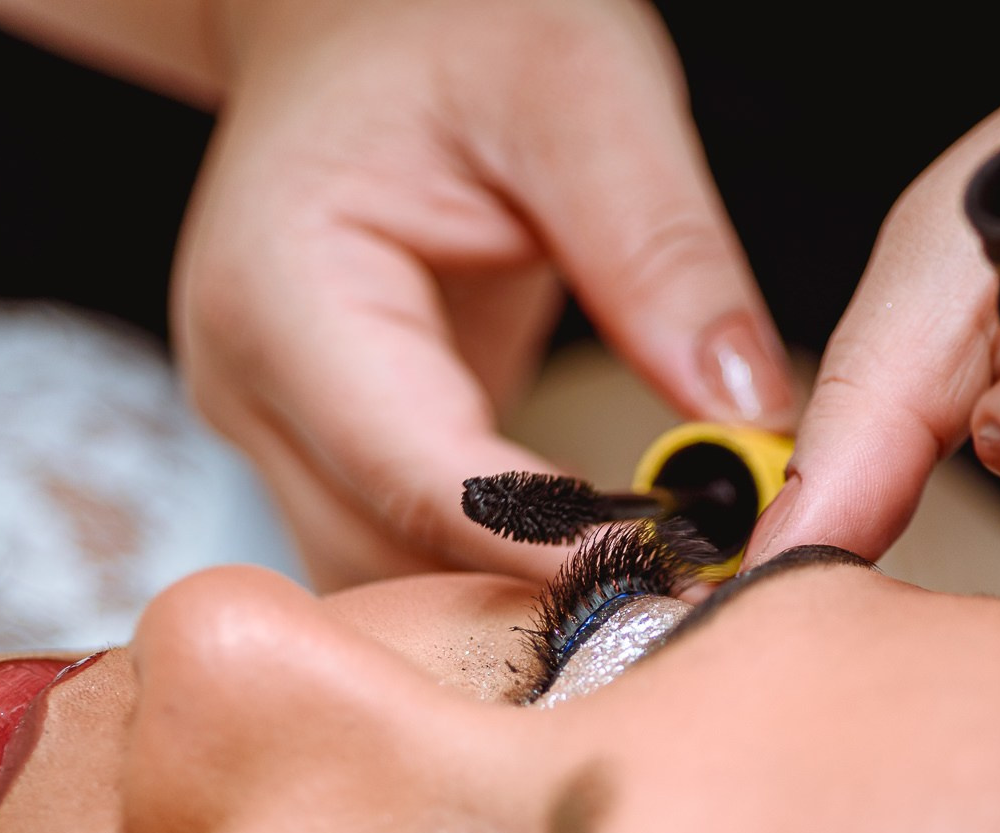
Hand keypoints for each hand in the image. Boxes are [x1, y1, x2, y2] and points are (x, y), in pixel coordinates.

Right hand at [174, 0, 793, 587]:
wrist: (353, 12)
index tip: (682, 586)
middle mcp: (251, 384)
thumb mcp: (582, 92)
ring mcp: (271, 427)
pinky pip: (402, 548)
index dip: (558, 551)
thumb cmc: (449, 19)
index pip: (426, 478)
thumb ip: (661, 252)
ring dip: (515, 603)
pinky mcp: (318, 446)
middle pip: (395, 561)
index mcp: (286, 292)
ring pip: (390, 583)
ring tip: (653, 592)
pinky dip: (493, 571)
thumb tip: (748, 412)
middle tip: (692, 606)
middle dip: (540, 599)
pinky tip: (591, 562)